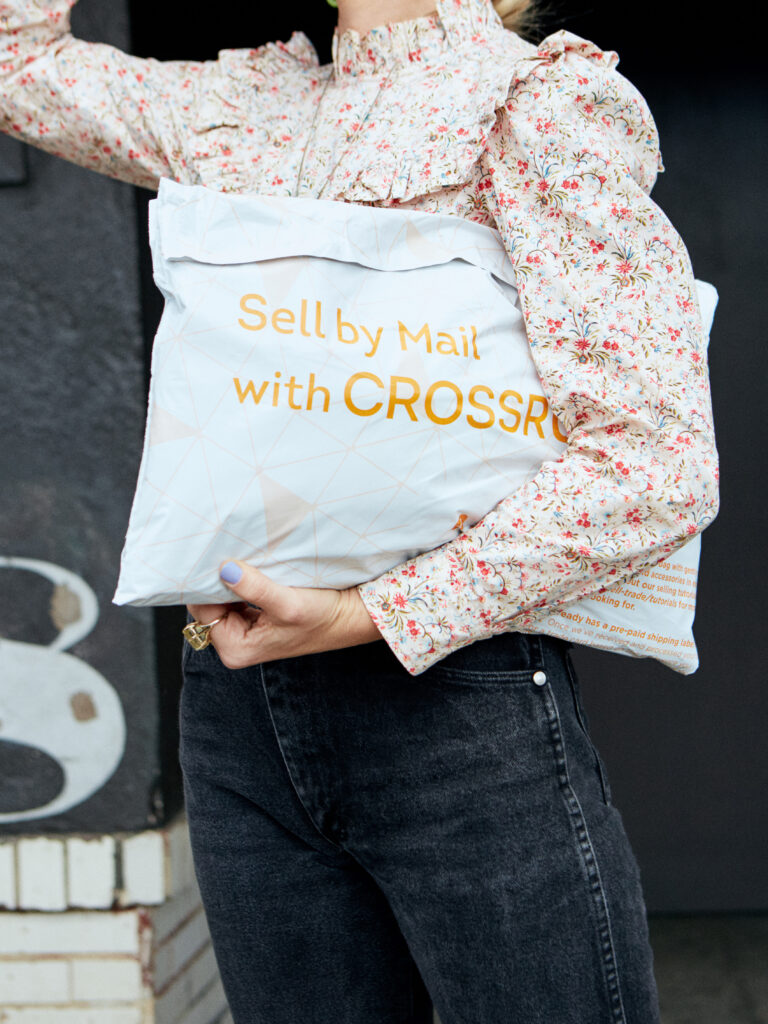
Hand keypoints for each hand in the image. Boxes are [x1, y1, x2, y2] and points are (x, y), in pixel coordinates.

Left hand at [187, 561, 380, 669]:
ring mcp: (241, 633)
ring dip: (227, 580)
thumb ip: (254, 587)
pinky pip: (232, 598)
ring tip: (239, 558)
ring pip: (219, 599)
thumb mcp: (288, 603)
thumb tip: (225, 569)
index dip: (207, 584)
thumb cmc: (323, 618)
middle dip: (216, 581)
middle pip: (207, 605)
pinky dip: (237, 582)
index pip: (203, 610)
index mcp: (235, 648)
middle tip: (227, 552)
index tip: (216, 557)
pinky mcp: (251, 620)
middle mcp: (233, 644)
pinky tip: (246, 568)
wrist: (347, 618)